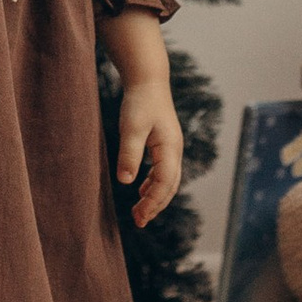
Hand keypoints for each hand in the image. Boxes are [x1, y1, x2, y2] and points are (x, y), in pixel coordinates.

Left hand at [115, 77, 183, 228]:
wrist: (148, 80)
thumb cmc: (140, 102)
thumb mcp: (131, 128)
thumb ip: (129, 154)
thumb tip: (126, 182)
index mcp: (170, 148)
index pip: (165, 183)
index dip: (153, 202)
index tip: (138, 216)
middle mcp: (175, 151)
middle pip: (170, 186)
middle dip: (156, 206)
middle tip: (139, 221)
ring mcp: (171, 148)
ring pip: (168, 181)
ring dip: (155, 198)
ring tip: (140, 212)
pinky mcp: (164, 145)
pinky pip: (163, 172)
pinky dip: (154, 185)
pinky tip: (141, 190)